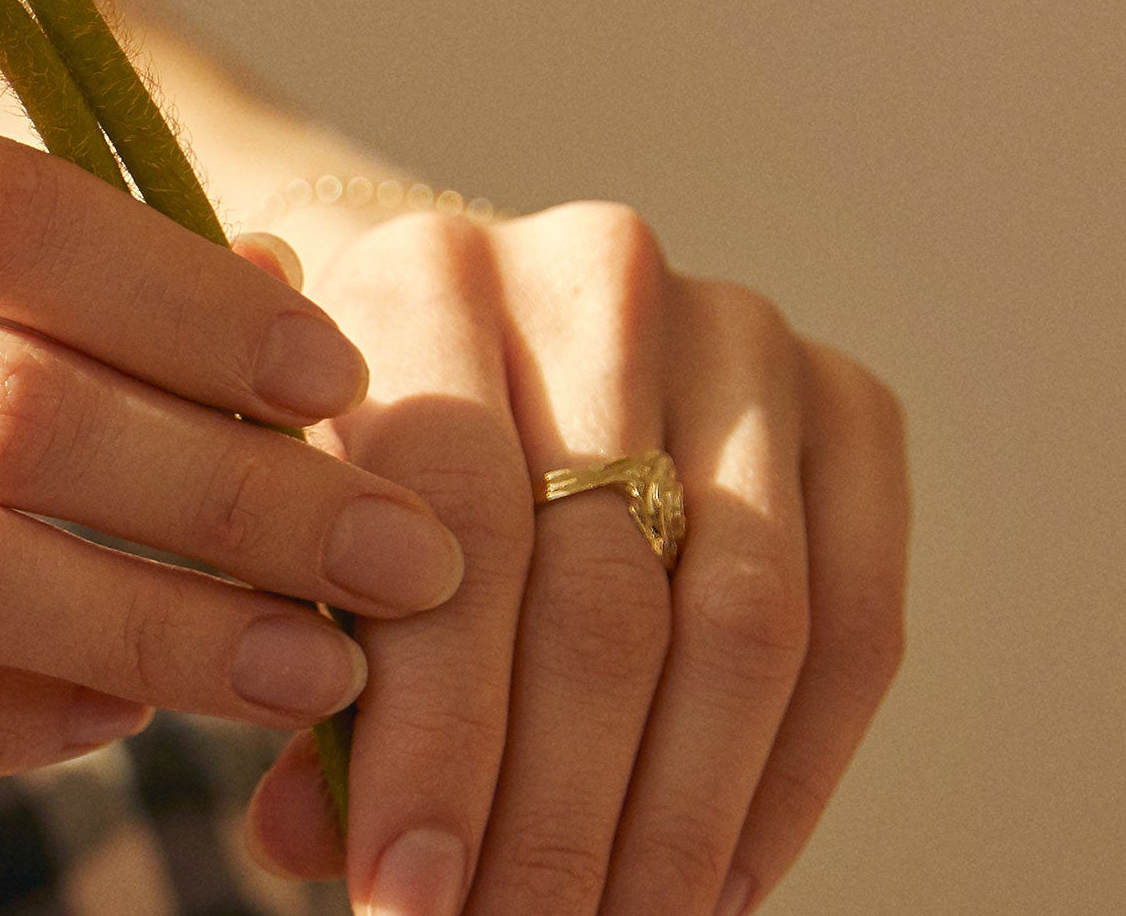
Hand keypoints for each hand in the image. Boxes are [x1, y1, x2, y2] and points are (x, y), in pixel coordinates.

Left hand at [241, 203, 909, 914]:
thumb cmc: (331, 449)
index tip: (401, 896)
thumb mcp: (270, 524)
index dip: (433, 736)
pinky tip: (714, 891)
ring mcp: (740, 332)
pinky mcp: (847, 402)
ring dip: (674, 820)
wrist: (442, 320)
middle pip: (599, 594)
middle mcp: (592, 274)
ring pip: (739, 622)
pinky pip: (855, 626)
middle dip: (551, 811)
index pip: (449, 525)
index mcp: (418, 272)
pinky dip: (786, 781)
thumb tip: (306, 837)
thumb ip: (278, 659)